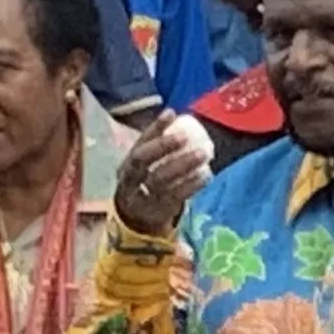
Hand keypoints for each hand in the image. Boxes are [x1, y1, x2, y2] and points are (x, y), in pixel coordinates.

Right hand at [113, 113, 212, 240]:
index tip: (171, 113)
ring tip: (205, 152)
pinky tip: (207, 173)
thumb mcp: (145, 169)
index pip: (137, 143)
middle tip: (186, 135)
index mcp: (126, 164)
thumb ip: (158, 150)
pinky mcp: (159, 210)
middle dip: (163, 145)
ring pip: (161, 178)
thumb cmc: (146, 186)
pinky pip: (177, 194)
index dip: (154, 128)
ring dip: (185, 164)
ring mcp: (142, 196)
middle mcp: (128, 179)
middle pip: (142, 159)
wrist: (138, 221)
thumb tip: (181, 120)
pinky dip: (193, 183)